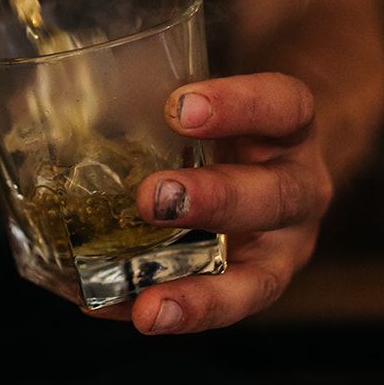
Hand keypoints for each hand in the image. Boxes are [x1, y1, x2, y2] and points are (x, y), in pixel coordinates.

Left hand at [125, 72, 331, 334]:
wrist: (268, 160)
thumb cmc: (227, 122)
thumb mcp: (216, 95)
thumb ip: (174, 93)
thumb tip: (86, 71)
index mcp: (291, 129)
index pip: (282, 106)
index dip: (237, 104)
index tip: (179, 106)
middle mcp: (298, 190)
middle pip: (274, 198)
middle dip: (214, 201)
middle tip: (152, 198)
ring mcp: (282, 247)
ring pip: (259, 278)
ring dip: (201, 294)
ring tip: (149, 307)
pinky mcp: (253, 287)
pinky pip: (213, 308)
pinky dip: (164, 313)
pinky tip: (110, 308)